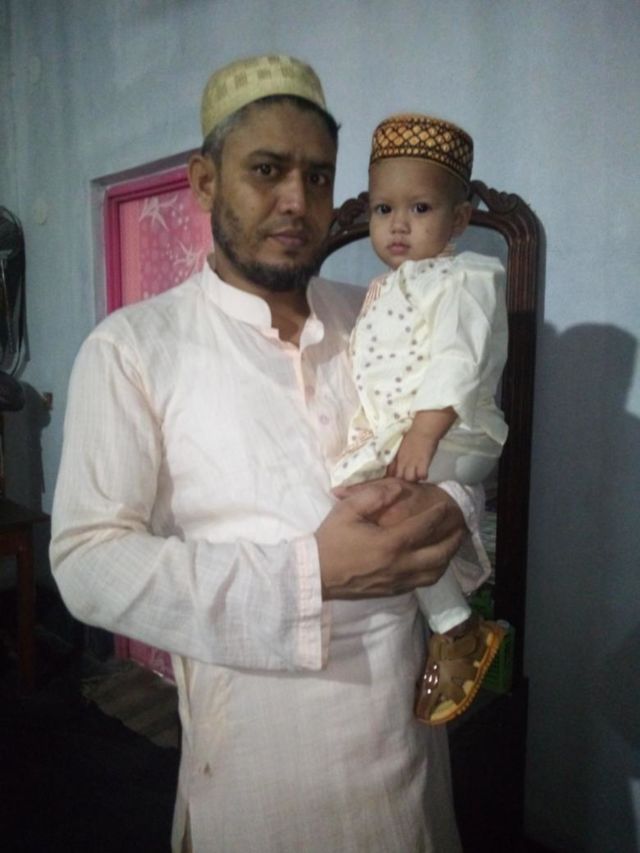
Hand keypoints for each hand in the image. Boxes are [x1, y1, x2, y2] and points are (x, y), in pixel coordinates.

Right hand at [318, 479, 464, 599]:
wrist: (316, 574)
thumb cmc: (329, 540)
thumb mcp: (347, 510)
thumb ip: (374, 495)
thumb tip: (398, 487)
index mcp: (388, 543)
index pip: (423, 527)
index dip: (437, 515)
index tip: (445, 505)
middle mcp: (399, 565)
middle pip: (438, 554)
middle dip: (453, 538)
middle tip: (460, 525)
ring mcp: (397, 581)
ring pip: (434, 572)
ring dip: (447, 556)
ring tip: (452, 543)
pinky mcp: (393, 590)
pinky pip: (422, 582)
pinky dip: (435, 570)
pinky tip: (434, 561)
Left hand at [387, 409, 455, 480]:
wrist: (423, 429)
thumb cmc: (412, 435)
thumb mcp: (400, 446)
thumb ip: (397, 455)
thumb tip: (393, 464)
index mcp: (396, 457)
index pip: (390, 473)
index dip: (393, 477)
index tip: (397, 479)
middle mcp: (403, 462)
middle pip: (399, 478)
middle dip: (403, 481)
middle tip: (408, 481)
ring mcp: (413, 463)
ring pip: (409, 479)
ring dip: (414, 480)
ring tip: (417, 477)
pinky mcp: (423, 463)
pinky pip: (422, 475)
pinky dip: (423, 476)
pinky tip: (425, 474)